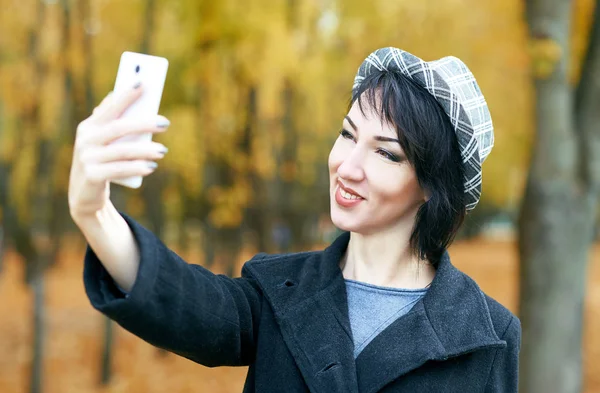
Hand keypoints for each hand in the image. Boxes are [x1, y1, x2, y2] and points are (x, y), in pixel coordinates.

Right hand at [68, 83, 169, 221]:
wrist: (84, 196)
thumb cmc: (101, 162)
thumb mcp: (103, 142)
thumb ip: (113, 122)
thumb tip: (129, 97)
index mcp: (88, 127)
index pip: (110, 108)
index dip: (125, 95)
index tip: (143, 84)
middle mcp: (85, 140)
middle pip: (118, 128)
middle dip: (143, 123)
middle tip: (165, 122)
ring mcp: (86, 158)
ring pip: (121, 151)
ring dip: (145, 150)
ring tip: (163, 150)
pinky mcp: (92, 176)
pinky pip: (119, 170)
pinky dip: (136, 168)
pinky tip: (152, 167)